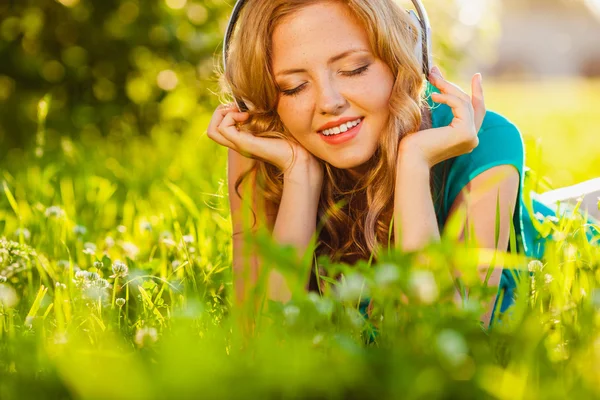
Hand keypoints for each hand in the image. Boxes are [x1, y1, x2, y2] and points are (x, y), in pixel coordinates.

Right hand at [207, 103, 321, 173]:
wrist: (300, 155)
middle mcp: (239, 144)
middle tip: (237, 108)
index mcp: (244, 139)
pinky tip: (247, 116)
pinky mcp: (243, 144)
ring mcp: (240, 145)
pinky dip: (231, 116)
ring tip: (241, 111)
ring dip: (223, 114)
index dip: (226, 113)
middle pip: (212, 131)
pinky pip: (223, 129)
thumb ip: (262, 113)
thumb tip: (254, 98)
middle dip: (219, 112)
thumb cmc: (292, 139)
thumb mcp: (273, 121)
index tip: (242, 107)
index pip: (220, 129)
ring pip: (212, 131)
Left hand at [399, 66, 485, 167]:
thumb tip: (438, 82)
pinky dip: (447, 97)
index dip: (477, 93)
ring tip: (430, 79)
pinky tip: (433, 96)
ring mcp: (471, 137)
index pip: (476, 112)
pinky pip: (460, 105)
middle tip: (435, 71)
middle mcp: (472, 139)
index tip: (478, 76)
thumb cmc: (412, 144)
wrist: (410, 159)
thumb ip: (440, 110)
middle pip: (470, 103)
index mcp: (464, 138)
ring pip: (465, 102)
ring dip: (447, 87)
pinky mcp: (466, 132)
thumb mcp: (428, 122)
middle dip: (453, 85)